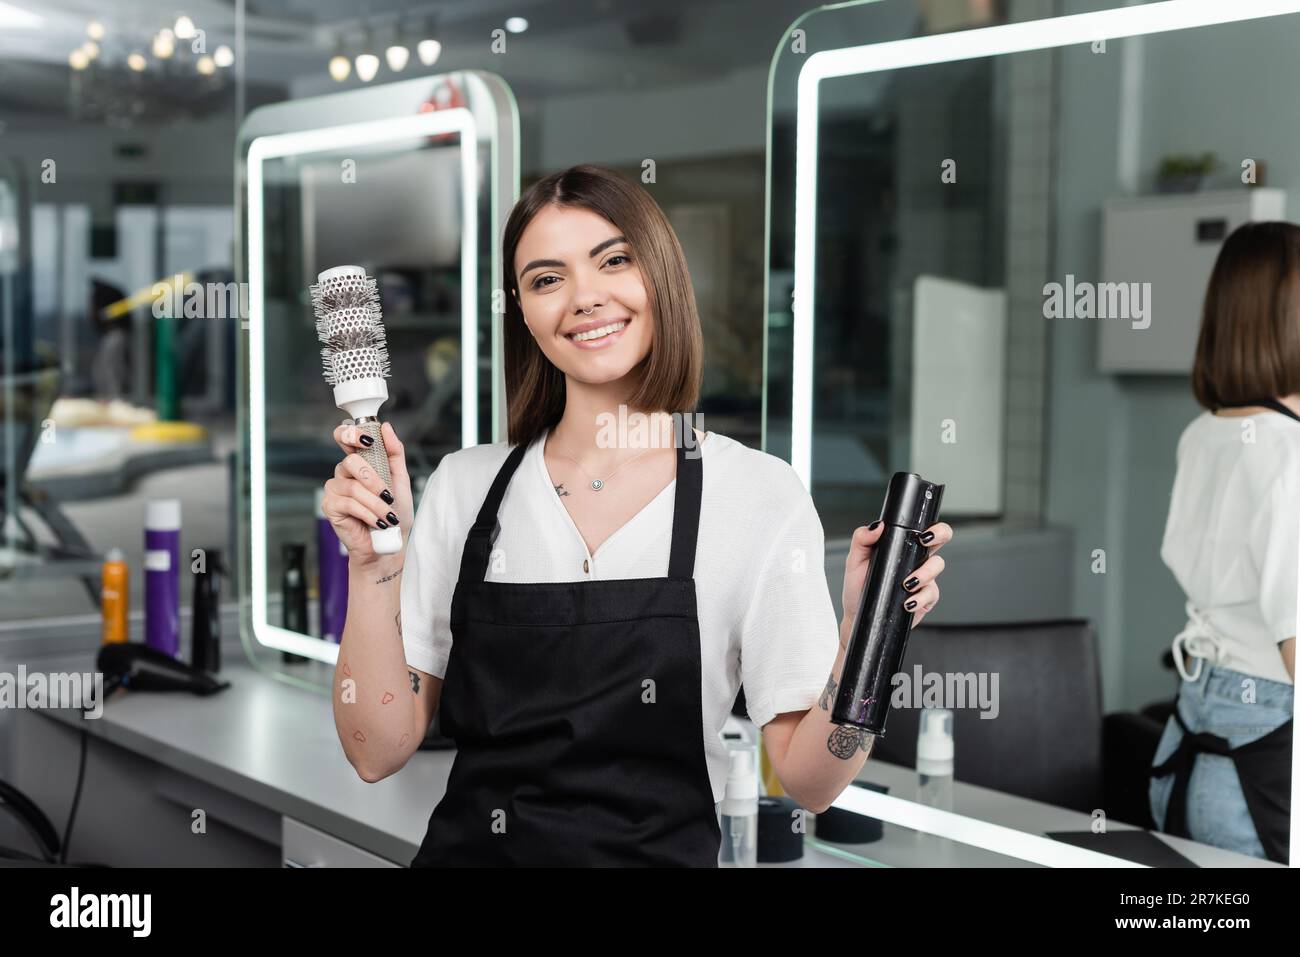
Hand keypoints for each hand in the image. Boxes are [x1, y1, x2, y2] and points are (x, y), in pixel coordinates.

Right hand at [321, 420, 413, 568]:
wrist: (389, 544)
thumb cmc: (395, 512)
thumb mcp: (400, 479)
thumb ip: (394, 453)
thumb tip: (386, 427)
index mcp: (359, 462)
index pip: (345, 437)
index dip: (351, 433)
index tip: (368, 439)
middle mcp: (343, 472)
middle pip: (351, 461)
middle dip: (374, 480)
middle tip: (388, 495)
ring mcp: (334, 488)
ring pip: (354, 486)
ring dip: (376, 503)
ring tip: (388, 516)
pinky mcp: (330, 506)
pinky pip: (349, 503)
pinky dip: (368, 513)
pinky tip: (377, 522)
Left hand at [840, 521, 952, 641]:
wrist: (858, 614)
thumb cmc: (858, 587)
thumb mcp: (855, 560)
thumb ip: (861, 539)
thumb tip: (877, 526)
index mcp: (901, 546)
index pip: (922, 529)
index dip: (930, 526)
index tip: (922, 533)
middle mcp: (915, 559)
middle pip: (941, 539)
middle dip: (940, 536)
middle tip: (924, 543)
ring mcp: (923, 578)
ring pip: (937, 566)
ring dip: (925, 573)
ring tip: (907, 584)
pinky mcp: (925, 598)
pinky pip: (932, 594)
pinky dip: (921, 598)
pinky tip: (908, 602)